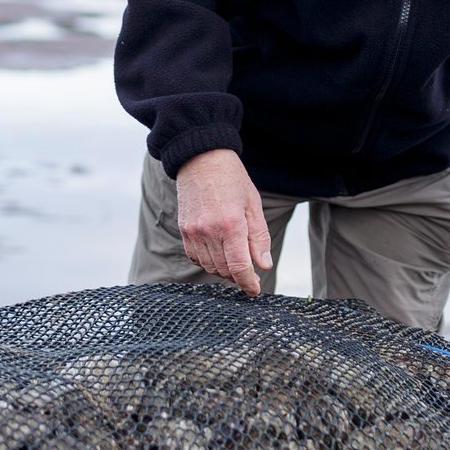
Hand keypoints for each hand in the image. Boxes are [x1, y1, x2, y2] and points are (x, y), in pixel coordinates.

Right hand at [174, 149, 273, 295]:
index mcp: (231, 224)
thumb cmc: (232, 179)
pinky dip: (208, 262)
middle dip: (239, 277)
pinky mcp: (184, 230)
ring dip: (224, 271)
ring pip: (209, 267)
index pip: (239, 267)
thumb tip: (264, 264)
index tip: (255, 290)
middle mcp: (209, 231)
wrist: (202, 159)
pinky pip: (195, 257)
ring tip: (236, 262)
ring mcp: (193, 232)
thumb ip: (259, 237)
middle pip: (224, 270)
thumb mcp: (253, 204)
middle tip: (251, 273)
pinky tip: (218, 254)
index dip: (248, 283)